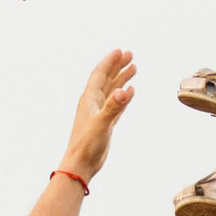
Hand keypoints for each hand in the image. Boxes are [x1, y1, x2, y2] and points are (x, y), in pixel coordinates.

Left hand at [60, 47, 135, 181]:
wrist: (81, 164)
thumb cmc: (87, 145)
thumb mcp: (102, 123)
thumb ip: (113, 107)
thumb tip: (125, 91)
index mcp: (89, 99)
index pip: (100, 74)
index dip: (110, 61)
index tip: (121, 51)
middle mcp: (93, 103)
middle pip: (107, 78)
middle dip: (118, 65)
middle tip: (130, 54)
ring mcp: (100, 112)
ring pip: (112, 90)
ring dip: (122, 78)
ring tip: (134, 68)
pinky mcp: (105, 122)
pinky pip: (116, 104)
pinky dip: (123, 96)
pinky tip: (130, 91)